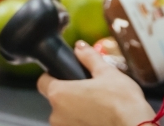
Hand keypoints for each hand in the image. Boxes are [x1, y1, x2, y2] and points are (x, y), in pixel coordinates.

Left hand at [38, 41, 155, 125]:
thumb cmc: (121, 102)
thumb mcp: (106, 72)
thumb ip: (89, 58)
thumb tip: (80, 46)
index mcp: (59, 94)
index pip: (42, 81)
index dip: (53, 76)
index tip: (65, 75)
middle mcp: (56, 115)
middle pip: (56, 99)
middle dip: (70, 94)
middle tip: (90, 90)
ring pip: (65, 115)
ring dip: (76, 110)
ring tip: (98, 106)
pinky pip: (75, 125)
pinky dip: (83, 122)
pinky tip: (99, 118)